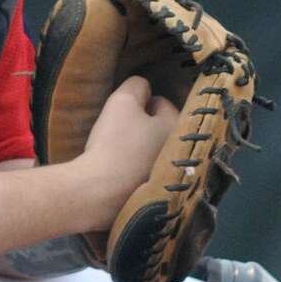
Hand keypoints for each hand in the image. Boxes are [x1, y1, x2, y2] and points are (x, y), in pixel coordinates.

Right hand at [77, 76, 179, 229]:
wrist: (100, 193)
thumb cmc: (115, 143)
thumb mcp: (122, 102)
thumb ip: (136, 86)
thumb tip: (143, 89)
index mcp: (179, 128)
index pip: (162, 103)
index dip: (139, 103)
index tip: (123, 111)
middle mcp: (180, 153)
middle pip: (158, 129)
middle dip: (142, 126)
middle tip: (119, 129)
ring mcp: (168, 177)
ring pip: (150, 151)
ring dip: (137, 147)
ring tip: (115, 150)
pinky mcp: (154, 195)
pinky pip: (142, 172)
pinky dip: (132, 169)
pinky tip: (116, 170)